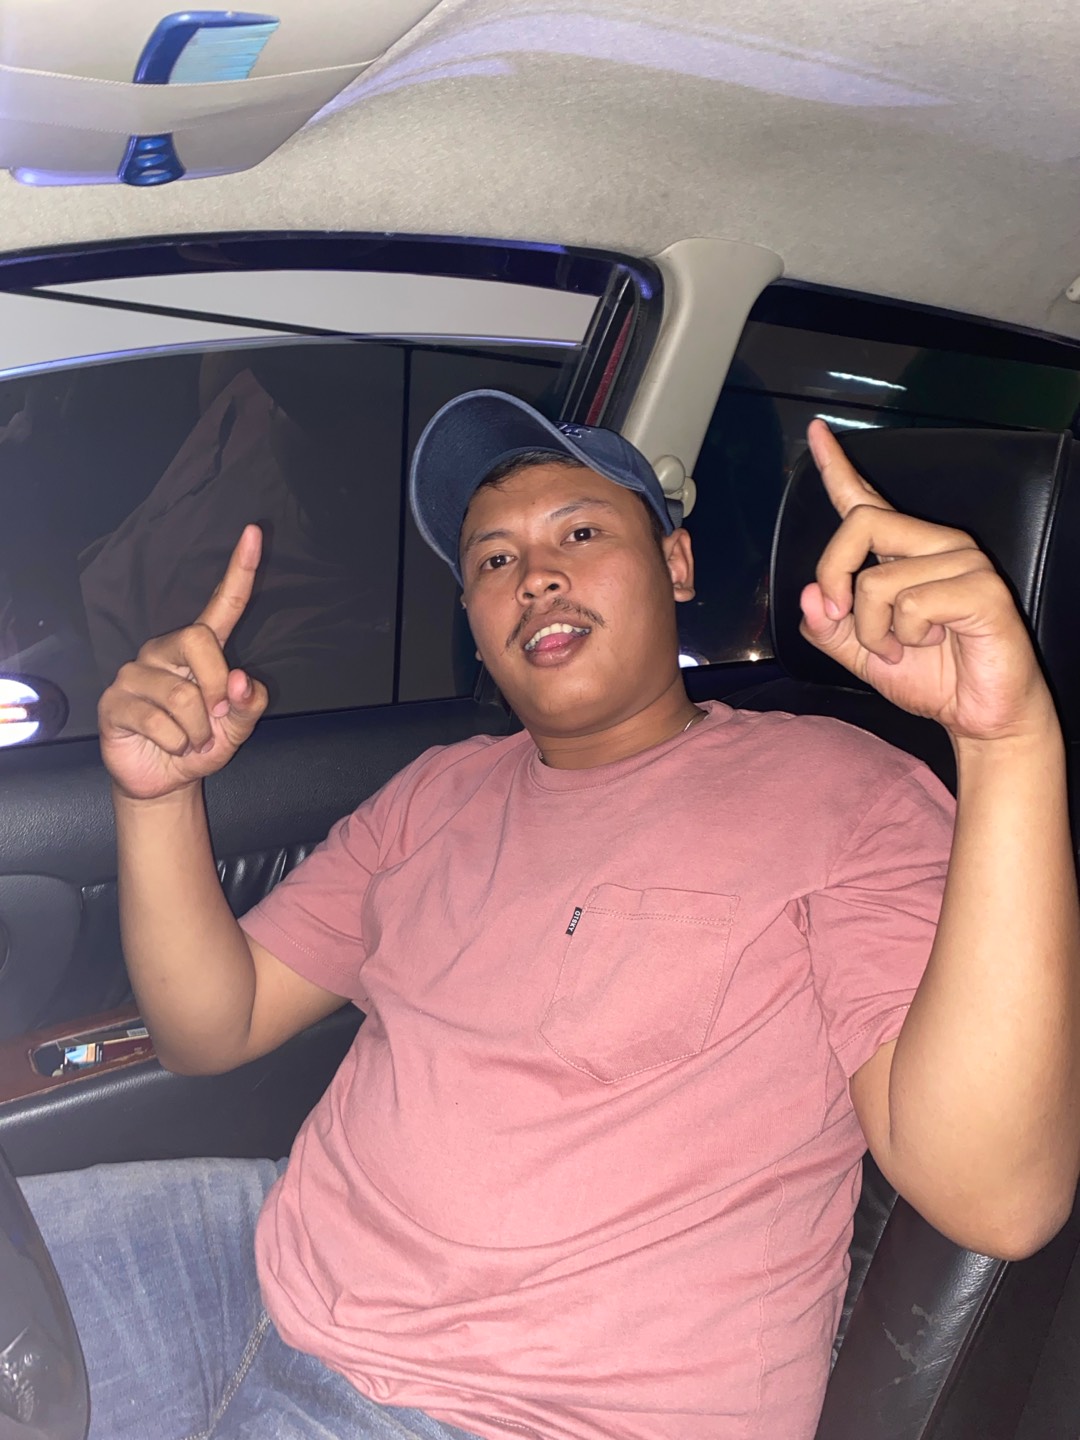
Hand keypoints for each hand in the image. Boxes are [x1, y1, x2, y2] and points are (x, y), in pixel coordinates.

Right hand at [98, 525, 268, 798]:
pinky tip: (170, 745)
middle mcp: (165, 651)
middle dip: (217, 687)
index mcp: (200, 650)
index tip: (254, 533)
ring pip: (181, 695)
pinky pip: (157, 720)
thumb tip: (239, 679)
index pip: (222, 605)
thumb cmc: (201, 744)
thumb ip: (249, 704)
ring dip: (198, 730)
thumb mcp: (237, 729)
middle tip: (216, 718)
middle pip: (198, 641)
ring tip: (190, 740)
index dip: (239, 571)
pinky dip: (177, 743)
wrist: (164, 779)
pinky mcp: (114, 701)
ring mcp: (135, 673)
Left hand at [799, 420, 1054, 743]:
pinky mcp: (982, 589)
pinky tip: (932, 643)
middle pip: (859, 524)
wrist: (978, 716)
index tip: (815, 432)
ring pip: (878, 580)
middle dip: (834, 576)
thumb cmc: (929, 677)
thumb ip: (828, 627)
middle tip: (842, 621)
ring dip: (874, 630)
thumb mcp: (860, 654)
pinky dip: (907, 635)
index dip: (836, 466)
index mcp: (904, 553)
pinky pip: (912, 603)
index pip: (864, 500)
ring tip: (904, 647)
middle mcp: (935, 544)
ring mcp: (964, 562)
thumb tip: (812, 595)